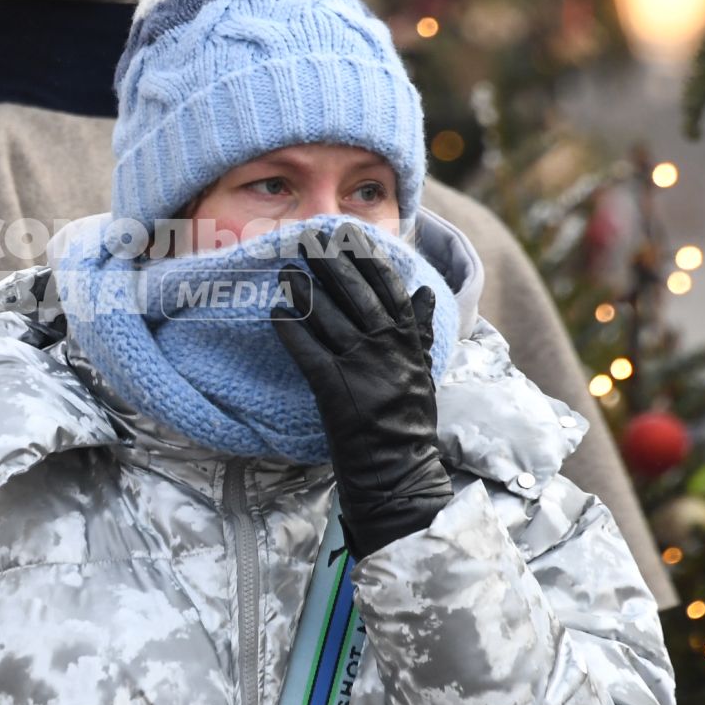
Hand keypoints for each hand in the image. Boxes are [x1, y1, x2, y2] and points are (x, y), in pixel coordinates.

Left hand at [272, 229, 450, 558]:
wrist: (398, 470)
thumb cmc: (409, 421)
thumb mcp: (424, 371)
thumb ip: (421, 330)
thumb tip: (427, 291)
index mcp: (407, 341)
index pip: (387, 288)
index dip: (366, 258)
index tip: (349, 235)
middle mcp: (385, 348)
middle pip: (354, 294)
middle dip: (330, 263)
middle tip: (307, 241)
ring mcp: (359, 367)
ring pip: (327, 317)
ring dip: (305, 291)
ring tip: (286, 270)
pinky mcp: (333, 389)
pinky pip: (307, 351)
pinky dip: (291, 329)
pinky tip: (276, 311)